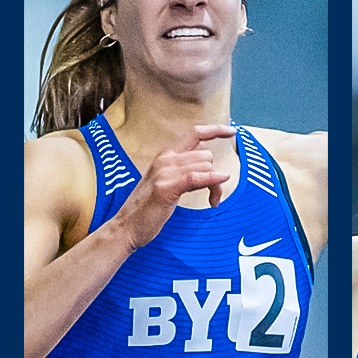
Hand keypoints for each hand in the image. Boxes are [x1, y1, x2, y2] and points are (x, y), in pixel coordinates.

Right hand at [111, 124, 237, 251]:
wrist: (125, 227)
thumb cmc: (147, 209)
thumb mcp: (166, 183)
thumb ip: (184, 171)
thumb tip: (207, 166)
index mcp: (165, 156)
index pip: (194, 134)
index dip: (215, 130)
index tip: (232, 131)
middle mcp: (165, 159)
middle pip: (205, 154)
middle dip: (216, 174)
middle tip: (214, 196)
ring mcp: (164, 172)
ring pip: (205, 165)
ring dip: (216, 185)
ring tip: (212, 201)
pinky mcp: (166, 188)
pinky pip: (197, 177)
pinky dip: (212, 179)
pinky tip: (222, 180)